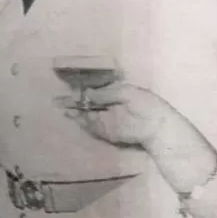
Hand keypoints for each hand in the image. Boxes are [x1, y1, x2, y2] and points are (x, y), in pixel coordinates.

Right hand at [55, 82, 169, 147]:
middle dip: (74, 101)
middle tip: (59, 99)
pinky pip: (90, 126)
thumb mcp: (127, 92)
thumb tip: (87, 93)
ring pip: (86, 114)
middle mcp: (108, 107)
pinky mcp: (106, 131)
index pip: (95, 91)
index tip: (70, 86)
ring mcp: (106, 119)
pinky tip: (73, 116)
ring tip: (63, 107)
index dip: (82, 89)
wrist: (156, 126)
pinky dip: (81, 122)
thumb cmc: (146, 104)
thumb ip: (105, 94)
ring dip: (75, 111)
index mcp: (115, 94)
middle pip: (87, 103)